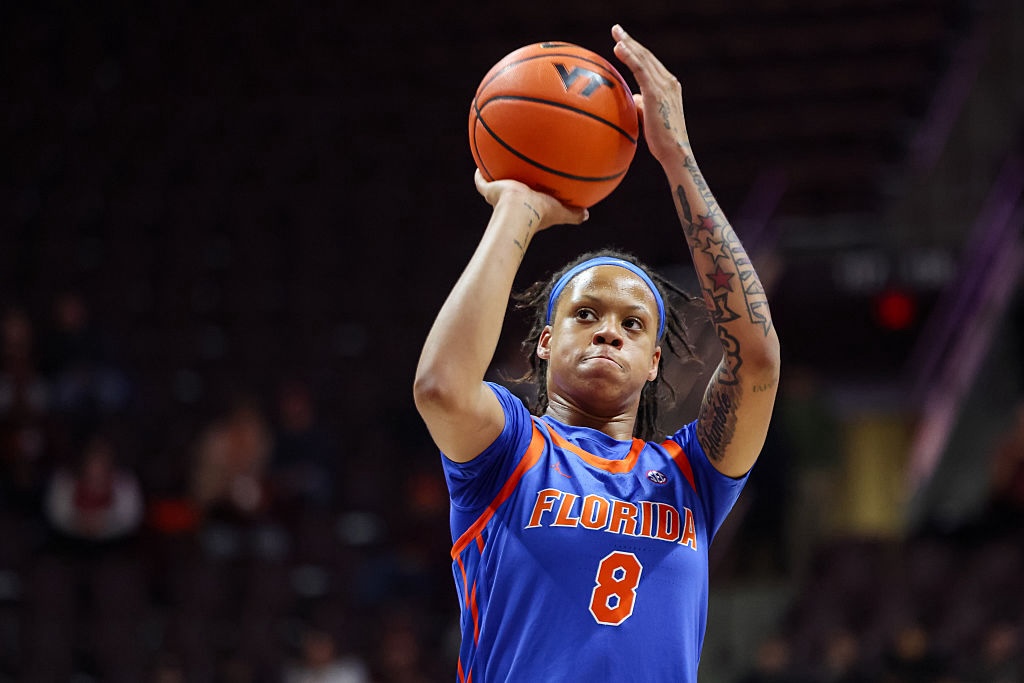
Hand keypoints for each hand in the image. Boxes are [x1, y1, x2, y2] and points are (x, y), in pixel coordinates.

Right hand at [474, 169, 588, 230]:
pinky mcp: (489, 189)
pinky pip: (481, 180)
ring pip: (494, 185)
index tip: (531, 190)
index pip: (526, 201)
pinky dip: (479, 173)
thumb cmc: (540, 213)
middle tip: (515, 175)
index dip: (529, 197)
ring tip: (496, 164)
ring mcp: (498, 196)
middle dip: (511, 186)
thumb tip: (586, 215)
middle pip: (509, 193)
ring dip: (494, 177)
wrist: (520, 210)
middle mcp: (510, 203)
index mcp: (526, 208)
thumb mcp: (560, 212)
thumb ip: (572, 214)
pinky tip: (480, 163)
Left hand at [612, 24, 689, 164]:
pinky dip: (630, 56)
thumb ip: (643, 104)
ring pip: (643, 58)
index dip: (636, 50)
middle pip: (646, 55)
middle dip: (630, 41)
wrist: (674, 151)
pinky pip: (640, 69)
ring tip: (615, 33)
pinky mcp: (656, 92)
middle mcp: (669, 81)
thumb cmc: (662, 140)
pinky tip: (619, 48)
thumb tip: (634, 99)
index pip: (649, 63)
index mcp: (668, 86)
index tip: (623, 41)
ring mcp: (664, 85)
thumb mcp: (650, 117)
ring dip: (628, 43)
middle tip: (616, 29)